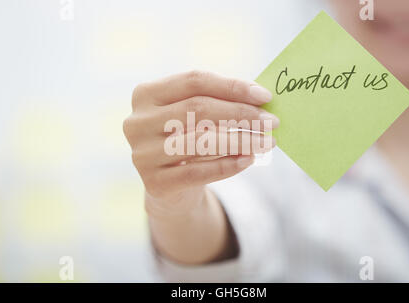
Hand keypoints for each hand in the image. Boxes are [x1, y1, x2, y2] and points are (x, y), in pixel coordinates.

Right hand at [123, 70, 277, 201]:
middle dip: (241, 114)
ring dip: (241, 140)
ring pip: (201, 141)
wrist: (170, 184)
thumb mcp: (195, 116)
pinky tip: (249, 160)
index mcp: (146, 94)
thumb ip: (218, 103)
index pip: (194, 81)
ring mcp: (141, 154)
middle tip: (272, 121)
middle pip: (197, 108)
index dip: (232, 86)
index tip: (265, 96)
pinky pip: (198, 172)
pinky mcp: (154, 183)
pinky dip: (228, 165)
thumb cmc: (187, 139)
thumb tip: (260, 99)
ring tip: (267, 142)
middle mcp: (137, 122)